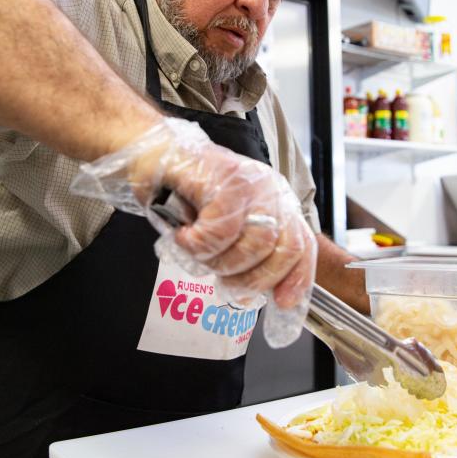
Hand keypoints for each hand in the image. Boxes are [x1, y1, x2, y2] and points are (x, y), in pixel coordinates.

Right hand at [163, 143, 316, 308]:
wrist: (154, 154)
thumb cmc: (186, 194)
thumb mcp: (225, 227)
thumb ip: (246, 253)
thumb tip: (254, 294)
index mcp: (277, 202)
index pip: (302, 244)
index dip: (296, 278)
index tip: (281, 302)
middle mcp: (271, 189)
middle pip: (283, 249)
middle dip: (250, 277)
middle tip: (223, 278)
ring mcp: (251, 181)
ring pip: (254, 243)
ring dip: (220, 260)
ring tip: (198, 250)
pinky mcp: (226, 178)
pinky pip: (221, 231)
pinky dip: (198, 243)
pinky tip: (184, 234)